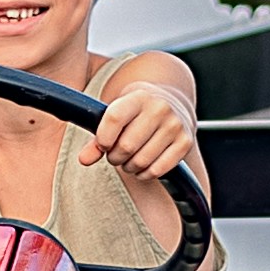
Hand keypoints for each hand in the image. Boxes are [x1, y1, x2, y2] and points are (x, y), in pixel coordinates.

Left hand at [90, 76, 200, 192]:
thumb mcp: (117, 114)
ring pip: (141, 161)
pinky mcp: (185, 143)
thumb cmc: (136, 112)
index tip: (102, 145)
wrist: (173, 103)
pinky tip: (142, 166)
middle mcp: (159, 108)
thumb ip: (98, 137)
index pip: (114, 119)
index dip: (103, 139)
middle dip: (115, 157)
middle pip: (126, 146)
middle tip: (115, 154)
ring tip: (128, 159)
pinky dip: (144, 174)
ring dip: (129, 167)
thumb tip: (84, 160)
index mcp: (138, 97)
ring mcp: (174, 126)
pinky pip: (157, 170)